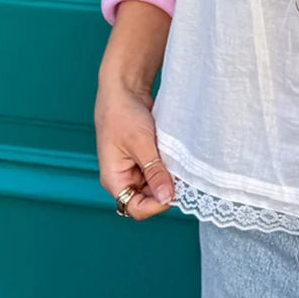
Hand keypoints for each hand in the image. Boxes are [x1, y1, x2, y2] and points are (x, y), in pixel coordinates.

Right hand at [94, 79, 175, 219]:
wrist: (125, 89)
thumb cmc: (122, 114)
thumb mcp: (140, 144)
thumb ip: (154, 172)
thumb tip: (167, 198)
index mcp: (114, 179)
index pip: (136, 208)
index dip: (157, 205)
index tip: (177, 192)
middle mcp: (124, 178)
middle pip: (149, 199)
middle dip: (167, 190)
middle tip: (184, 177)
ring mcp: (136, 168)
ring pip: (158, 185)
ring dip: (171, 178)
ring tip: (181, 164)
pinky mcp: (147, 158)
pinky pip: (161, 171)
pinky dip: (171, 167)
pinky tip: (179, 158)